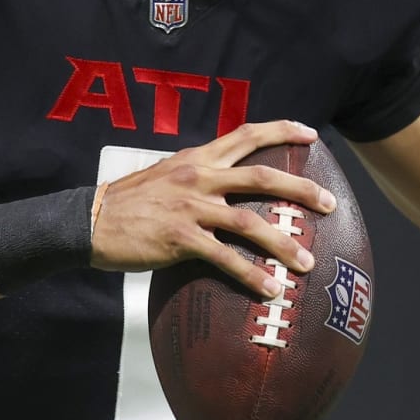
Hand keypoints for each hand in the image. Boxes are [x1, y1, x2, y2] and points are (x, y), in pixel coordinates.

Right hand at [89, 120, 336, 298]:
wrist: (89, 221)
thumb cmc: (129, 203)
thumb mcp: (165, 174)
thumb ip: (197, 176)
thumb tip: (225, 185)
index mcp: (197, 158)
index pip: (247, 134)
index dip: (282, 130)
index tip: (312, 133)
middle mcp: (199, 176)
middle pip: (263, 176)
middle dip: (302, 189)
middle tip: (330, 205)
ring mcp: (191, 207)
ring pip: (250, 221)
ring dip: (283, 244)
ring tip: (307, 262)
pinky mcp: (181, 238)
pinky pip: (225, 258)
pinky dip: (252, 275)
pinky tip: (269, 289)